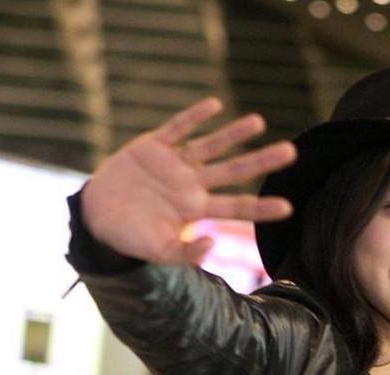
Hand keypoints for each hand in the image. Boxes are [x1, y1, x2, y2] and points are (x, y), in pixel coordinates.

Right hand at [80, 98, 296, 264]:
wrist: (97, 216)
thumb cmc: (131, 238)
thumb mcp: (159, 252)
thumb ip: (186, 254)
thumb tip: (213, 245)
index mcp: (196, 210)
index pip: (236, 208)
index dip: (261, 207)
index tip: (289, 207)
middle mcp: (192, 184)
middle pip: (234, 171)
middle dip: (262, 161)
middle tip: (292, 152)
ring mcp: (175, 163)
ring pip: (211, 146)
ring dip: (233, 133)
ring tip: (258, 122)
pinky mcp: (154, 146)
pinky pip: (178, 128)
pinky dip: (194, 117)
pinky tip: (215, 105)